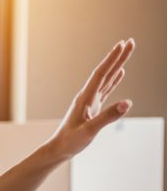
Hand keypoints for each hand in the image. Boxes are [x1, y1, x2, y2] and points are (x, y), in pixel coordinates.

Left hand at [46, 39, 134, 160]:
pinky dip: (114, 79)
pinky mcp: (93, 107)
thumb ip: (107, 117)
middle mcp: (87, 96)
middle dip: (118, 57)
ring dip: (118, 64)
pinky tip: (119, 73)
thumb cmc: (70, 141)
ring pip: (107, 79)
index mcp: (85, 98)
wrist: (58, 149)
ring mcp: (90, 101)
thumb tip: (128, 103)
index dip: (112, 59)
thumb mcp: (89, 131)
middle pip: (105, 72)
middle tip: (131, 41)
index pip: (101, 74)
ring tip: (127, 52)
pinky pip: (106, 89)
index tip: (123, 45)